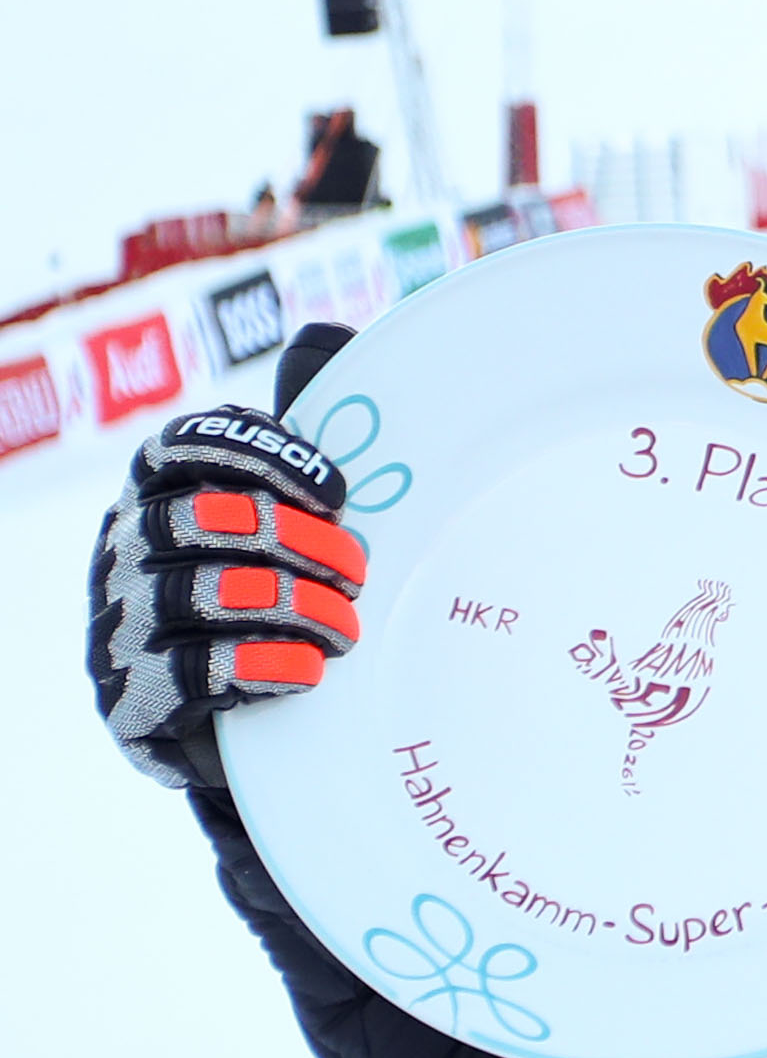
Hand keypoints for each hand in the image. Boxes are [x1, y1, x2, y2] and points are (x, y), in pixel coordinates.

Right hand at [88, 397, 367, 791]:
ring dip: (292, 604)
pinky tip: (307, 669)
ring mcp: (118, 623)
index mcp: (153, 488)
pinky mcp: (129, 698)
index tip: (340, 490)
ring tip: (346, 627)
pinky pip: (193, 672)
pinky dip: (262, 665)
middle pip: (203, 518)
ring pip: (202, 591)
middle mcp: (123, 548)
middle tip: (358, 570)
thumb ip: (287, 440)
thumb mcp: (270, 513)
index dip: (264, 456)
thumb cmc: (254, 593)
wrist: (223, 722)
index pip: (186, 443)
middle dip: (296, 540)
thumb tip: (323, 335)